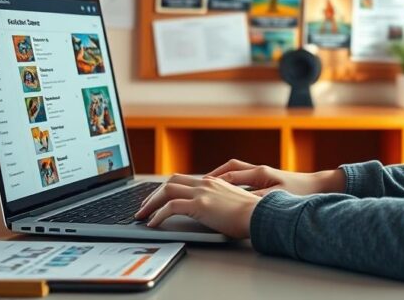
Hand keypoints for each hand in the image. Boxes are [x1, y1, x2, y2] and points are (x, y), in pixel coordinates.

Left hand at [135, 174, 259, 238]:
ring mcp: (202, 193)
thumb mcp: (232, 202)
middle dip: (153, 194)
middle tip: (144, 207)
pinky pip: (171, 207)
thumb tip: (210, 212)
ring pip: (166, 191)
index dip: (166, 189)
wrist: (261, 215)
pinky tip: (153, 224)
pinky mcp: (200, 205)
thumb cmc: (251, 214)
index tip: (157, 200)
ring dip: (151, 203)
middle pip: (170, 181)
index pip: (182, 180)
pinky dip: (158, 215)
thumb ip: (218, 202)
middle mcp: (205, 183)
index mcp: (213, 182)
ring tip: (142, 216)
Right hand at [207, 159, 344, 196]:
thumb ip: (259, 200)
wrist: (318, 186)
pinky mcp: (266, 178)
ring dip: (222, 176)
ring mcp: (263, 173)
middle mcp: (259, 170)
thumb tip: (241, 203)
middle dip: (214, 175)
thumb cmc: (301, 192)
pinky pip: (243, 176)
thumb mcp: (278, 198)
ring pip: (236, 171)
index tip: (201, 187)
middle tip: (200, 183)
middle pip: (231, 168)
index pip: (231, 175)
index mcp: (261, 173)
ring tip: (209, 185)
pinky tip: (228, 190)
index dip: (215, 181)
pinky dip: (232, 180)